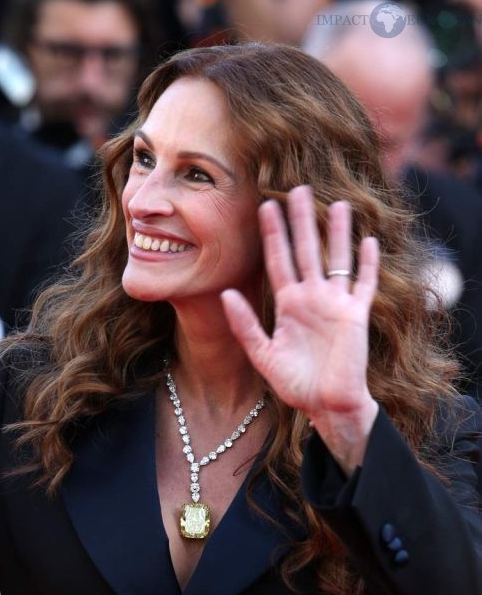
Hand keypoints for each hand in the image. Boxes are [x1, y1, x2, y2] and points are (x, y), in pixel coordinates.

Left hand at [221, 185, 379, 472]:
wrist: (326, 405)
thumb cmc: (295, 384)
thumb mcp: (263, 355)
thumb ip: (245, 325)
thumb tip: (226, 294)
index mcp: (288, 306)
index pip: (279, 261)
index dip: (273, 235)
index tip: (265, 206)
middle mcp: (312, 299)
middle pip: (307, 251)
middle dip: (302, 221)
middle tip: (297, 188)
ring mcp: (336, 305)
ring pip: (337, 259)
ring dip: (338, 233)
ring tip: (338, 204)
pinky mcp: (356, 316)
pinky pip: (363, 285)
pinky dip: (367, 265)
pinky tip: (368, 241)